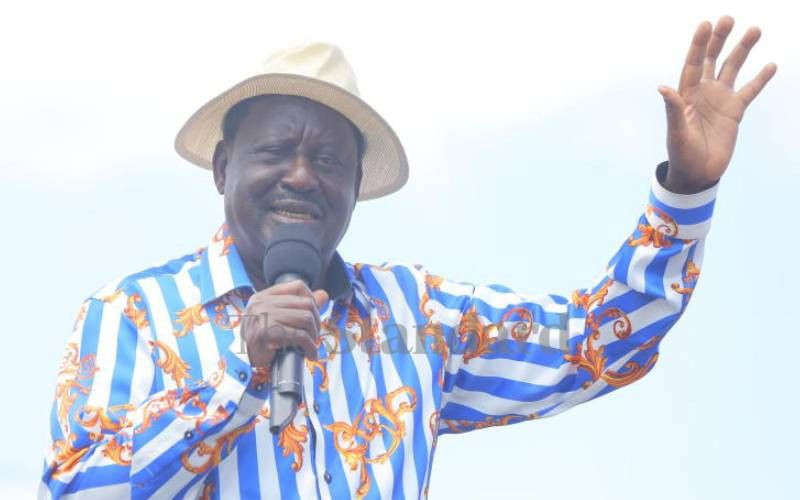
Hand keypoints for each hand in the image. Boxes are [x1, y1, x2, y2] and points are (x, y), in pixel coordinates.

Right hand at [241, 280, 328, 370]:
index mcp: (264, 296)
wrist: (242, 361)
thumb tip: (324, 295)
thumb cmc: (261, 340)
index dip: (312, 299)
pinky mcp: (266, 333)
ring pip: (305, 318)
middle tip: (314, 334)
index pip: (298, 286)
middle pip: (306, 303)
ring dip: (313, 335)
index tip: (314, 314)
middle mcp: (262, 303)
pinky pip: (299, 336)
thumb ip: (300, 305)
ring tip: (311, 344)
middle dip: (316, 321)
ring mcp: (263, 316)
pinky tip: (310, 354)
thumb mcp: (278, 318)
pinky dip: (309, 346)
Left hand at [658, 15, 776, 192]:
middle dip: (719, 40)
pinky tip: (770, 65)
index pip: (693, 64)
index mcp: (686, 95)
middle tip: (727, 19)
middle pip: (711, 59)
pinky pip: (750, 90)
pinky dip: (760, 79)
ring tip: (754, 30)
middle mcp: (703, 92)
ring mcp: (720, 100)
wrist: (697, 173)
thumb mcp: (676, 132)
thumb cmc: (681, 154)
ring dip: (742, 50)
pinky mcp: (735, 112)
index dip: (698, 45)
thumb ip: (674, 110)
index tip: (705, 25)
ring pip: (732, 69)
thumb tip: (663, 88)